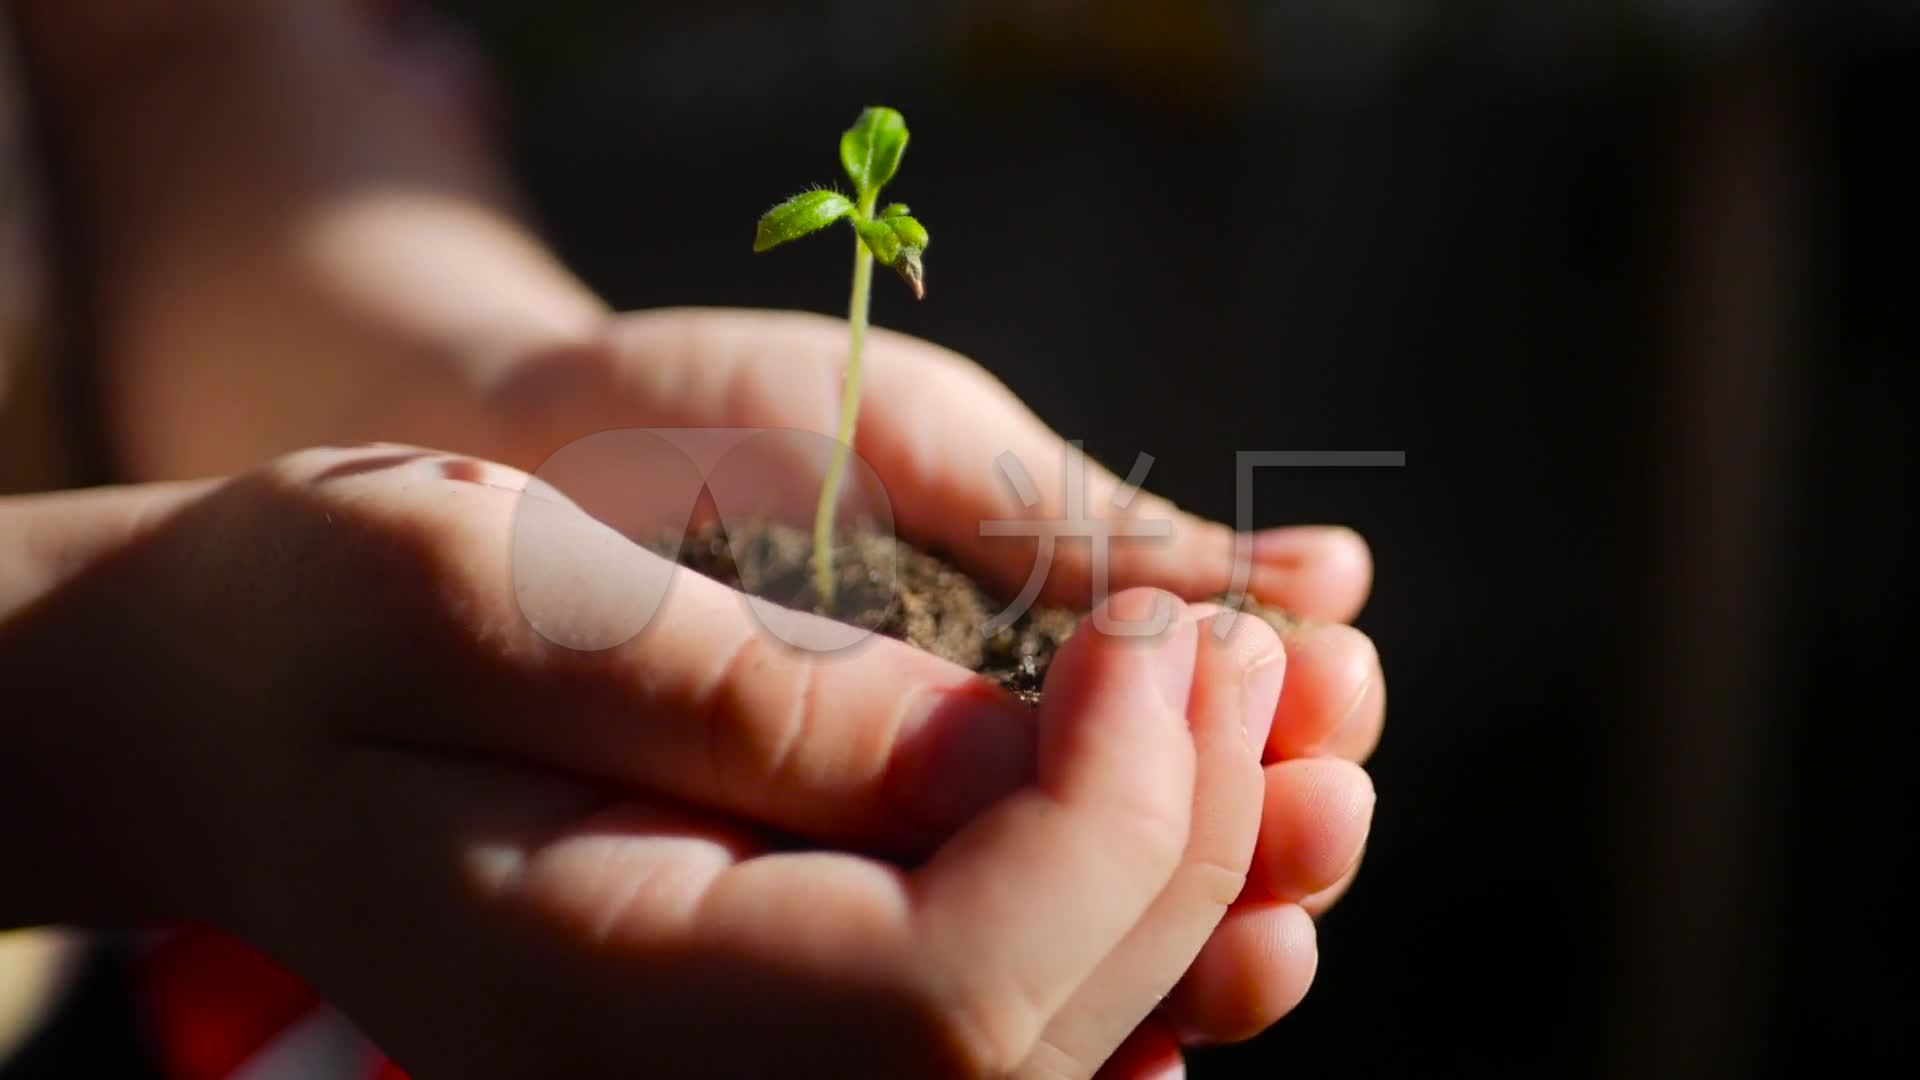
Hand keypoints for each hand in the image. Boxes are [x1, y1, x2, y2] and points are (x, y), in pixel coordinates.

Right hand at [3, 444, 1369, 1076]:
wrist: (225, 701)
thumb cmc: (316, 617)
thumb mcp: (477, 584)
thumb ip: (733, 693)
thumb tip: (1005, 757)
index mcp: (598, 997)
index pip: (953, 999)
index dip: (1119, 822)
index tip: (1169, 629)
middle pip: (1035, 1042)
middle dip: (1191, 840)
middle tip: (1248, 644)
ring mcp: (733, 1069)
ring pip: (1047, 1050)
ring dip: (1192, 881)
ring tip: (1245, 701)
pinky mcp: (774, 1014)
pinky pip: (994, 1013)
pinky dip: (1121, 902)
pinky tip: (1156, 783)